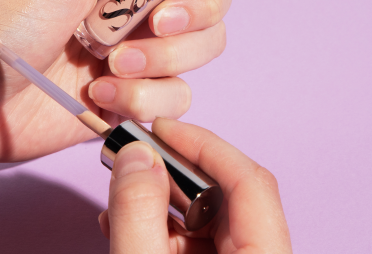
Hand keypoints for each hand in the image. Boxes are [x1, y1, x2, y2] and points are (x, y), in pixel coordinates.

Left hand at [0, 0, 252, 168]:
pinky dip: (143, 100)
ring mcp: (134, 55)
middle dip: (193, 15)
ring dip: (162, 62)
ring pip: (200, 52)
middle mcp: (134, 6)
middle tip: (153, 24)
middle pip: (211, 2)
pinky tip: (97, 99)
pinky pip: (175, 99)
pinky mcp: (129, 100)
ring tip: (109, 67)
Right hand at [99, 118, 291, 252]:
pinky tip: (126, 225)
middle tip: (135, 161)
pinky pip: (196, 243)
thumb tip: (137, 156)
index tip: (163, 128)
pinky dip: (160, 229)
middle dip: (174, 173)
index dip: (204, 145)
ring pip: (208, 219)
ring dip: (160, 203)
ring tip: (121, 199)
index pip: (250, 181)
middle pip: (227, 196)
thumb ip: (138, 213)